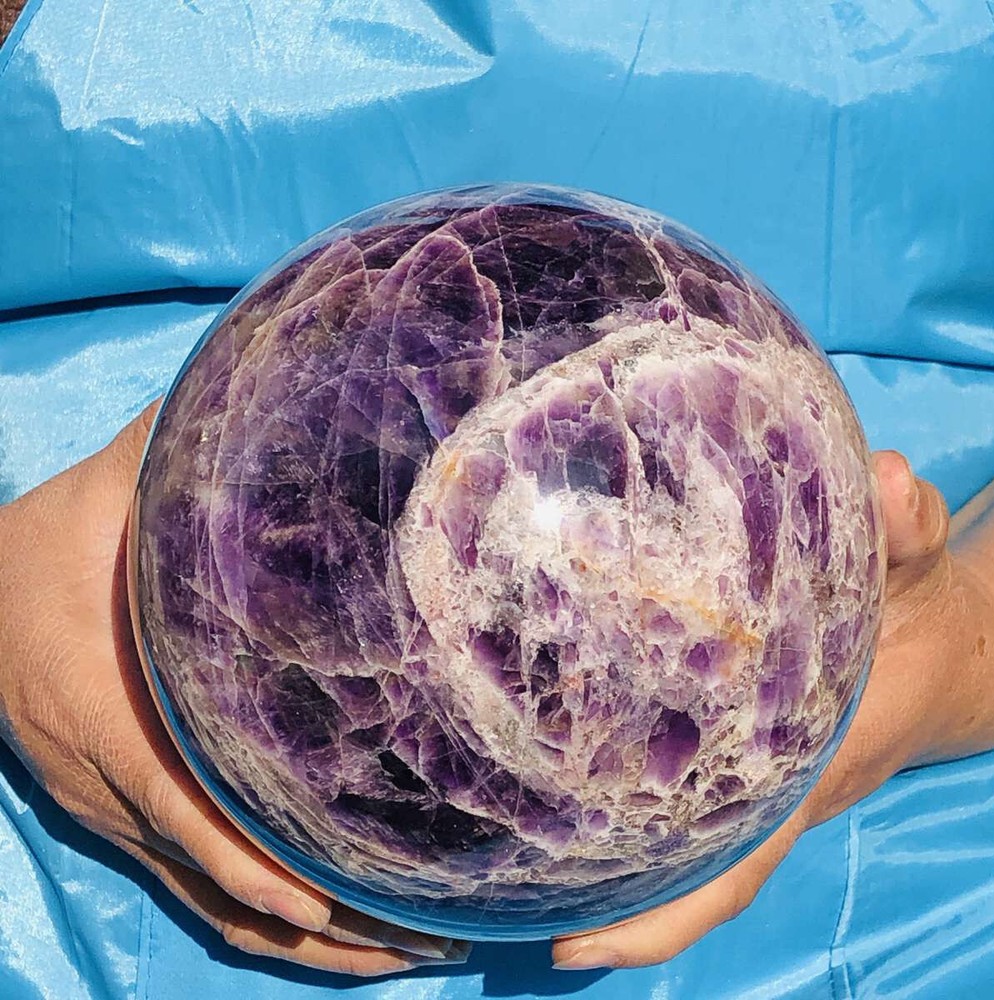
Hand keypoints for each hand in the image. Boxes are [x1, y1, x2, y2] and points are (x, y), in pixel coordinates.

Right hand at [0, 406, 469, 976]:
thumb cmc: (51, 543)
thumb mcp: (112, 494)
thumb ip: (184, 462)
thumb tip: (272, 406)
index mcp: (112, 715)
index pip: (193, 818)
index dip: (266, 867)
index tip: (351, 897)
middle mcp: (112, 784)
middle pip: (222, 886)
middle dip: (323, 925)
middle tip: (425, 941)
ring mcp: (113, 811)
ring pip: (212, 905)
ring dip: (304, 943)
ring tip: (401, 956)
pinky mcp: (119, 813)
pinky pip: (190, 887)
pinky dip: (257, 918)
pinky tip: (322, 928)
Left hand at [552, 450, 993, 969]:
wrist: (951, 650)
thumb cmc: (927, 619)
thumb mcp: (922, 570)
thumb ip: (909, 534)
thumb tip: (892, 483)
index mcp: (811, 763)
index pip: (732, 860)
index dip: (662, 912)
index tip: (573, 944)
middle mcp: (773, 786)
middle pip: (683, 868)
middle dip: (606, 897)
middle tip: (500, 897)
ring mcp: (757, 772)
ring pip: (678, 837)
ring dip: (608, 858)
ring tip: (506, 858)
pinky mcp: (747, 745)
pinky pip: (686, 790)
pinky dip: (631, 802)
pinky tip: (562, 784)